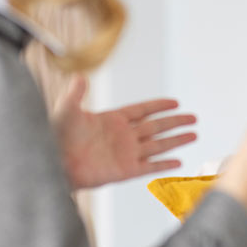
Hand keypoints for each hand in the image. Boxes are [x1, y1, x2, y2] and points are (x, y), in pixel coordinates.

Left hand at [53, 76, 196, 188]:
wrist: (52, 165)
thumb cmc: (56, 137)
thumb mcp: (66, 110)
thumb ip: (76, 94)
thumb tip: (79, 76)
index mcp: (113, 119)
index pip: (143, 110)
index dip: (159, 106)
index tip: (175, 103)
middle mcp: (124, 136)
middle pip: (156, 126)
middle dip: (175, 122)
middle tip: (193, 118)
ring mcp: (126, 153)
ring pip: (158, 145)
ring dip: (176, 140)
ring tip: (194, 135)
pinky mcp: (125, 170)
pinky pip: (149, 166)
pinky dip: (164, 164)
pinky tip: (178, 162)